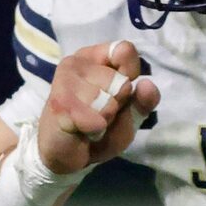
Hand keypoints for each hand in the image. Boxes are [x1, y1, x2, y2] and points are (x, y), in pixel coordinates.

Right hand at [36, 40, 160, 175]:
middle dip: (116, 103)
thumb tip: (147, 84)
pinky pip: (93, 118)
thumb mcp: (129, 116)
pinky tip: (78, 129)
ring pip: (107, 99)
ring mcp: (63, 80)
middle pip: (119, 80)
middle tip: (98, 112)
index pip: (124, 50)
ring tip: (87, 120)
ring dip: (103, 117)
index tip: (118, 90)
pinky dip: (93, 128)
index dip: (129, 73)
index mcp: (95, 58)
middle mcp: (76, 62)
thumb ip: (143, 102)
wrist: (62, 155)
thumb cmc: (97, 130)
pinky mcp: (58, 103)